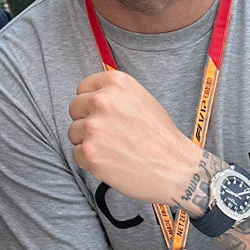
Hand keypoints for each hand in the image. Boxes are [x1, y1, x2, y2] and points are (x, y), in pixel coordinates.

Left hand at [67, 71, 201, 206]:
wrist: (176, 167)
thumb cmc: (161, 136)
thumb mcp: (141, 98)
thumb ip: (114, 95)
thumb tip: (90, 98)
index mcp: (116, 82)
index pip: (82, 88)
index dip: (91, 103)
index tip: (103, 114)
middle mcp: (102, 100)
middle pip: (74, 109)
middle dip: (87, 121)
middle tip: (110, 134)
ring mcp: (94, 127)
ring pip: (74, 132)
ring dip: (88, 141)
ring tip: (113, 148)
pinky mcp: (89, 152)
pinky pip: (77, 154)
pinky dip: (90, 161)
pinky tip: (112, 161)